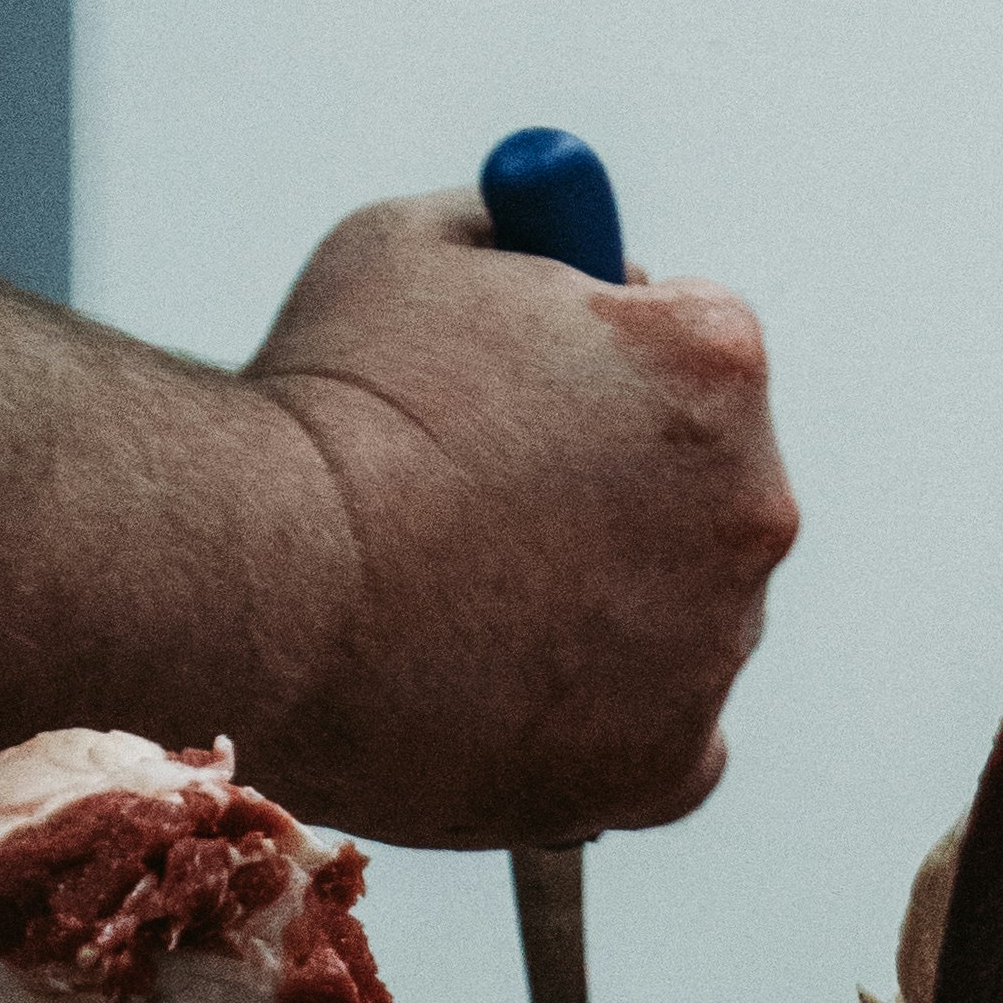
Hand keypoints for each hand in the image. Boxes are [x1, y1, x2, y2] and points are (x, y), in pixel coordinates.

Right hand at [241, 196, 799, 846]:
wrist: (253, 589)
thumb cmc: (321, 410)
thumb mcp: (415, 244)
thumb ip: (519, 238)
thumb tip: (549, 243)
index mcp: (714, 360)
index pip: (695, 342)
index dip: (595, 355)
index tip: (521, 381)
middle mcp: (750, 503)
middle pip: (702, 488)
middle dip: (612, 485)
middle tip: (482, 500)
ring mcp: (716, 646)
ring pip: (678, 615)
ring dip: (601, 603)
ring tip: (457, 596)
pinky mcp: (668, 764)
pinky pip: (662, 735)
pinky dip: (597, 720)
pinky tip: (499, 684)